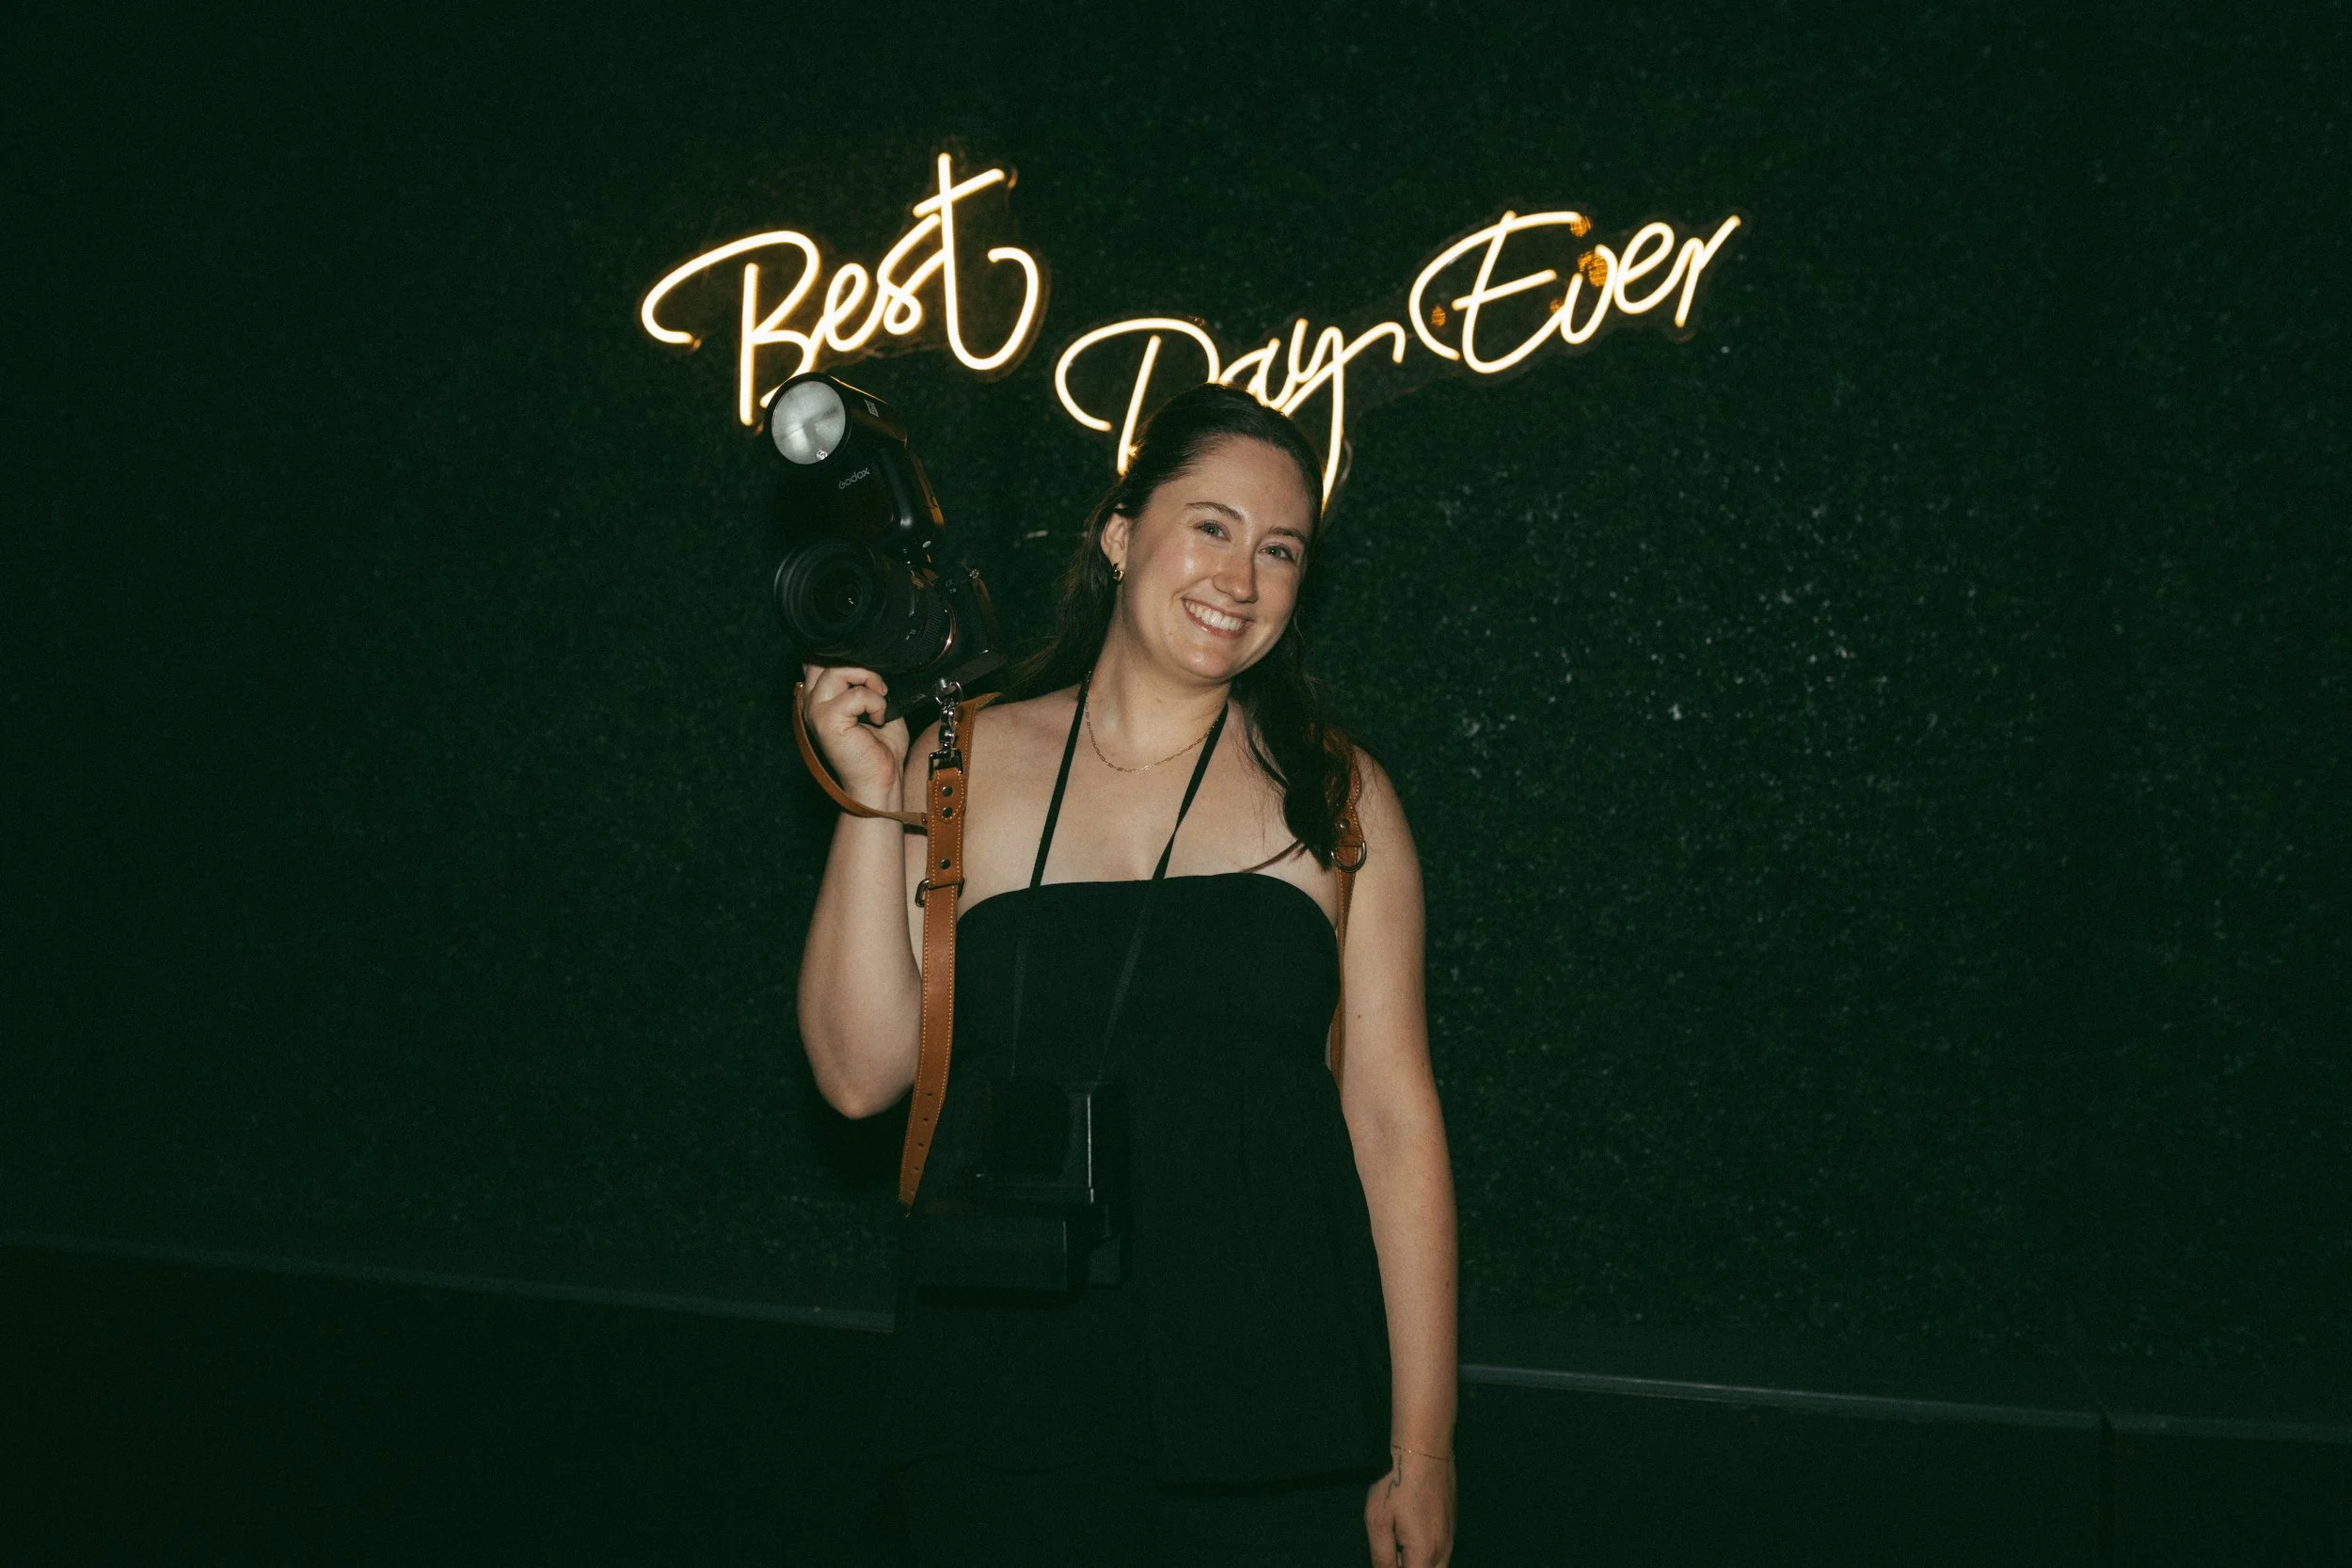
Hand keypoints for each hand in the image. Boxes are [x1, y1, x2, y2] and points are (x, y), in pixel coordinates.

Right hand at [799, 663, 910, 811]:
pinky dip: (876, 702)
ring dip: (868, 680)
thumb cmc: (880, 746)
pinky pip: (855, 695)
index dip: (844, 655)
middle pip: (823, 657)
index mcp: (819, 695)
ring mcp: (815, 711)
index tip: (869, 671)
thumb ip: (864, 679)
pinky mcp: (826, 722)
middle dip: (857, 663)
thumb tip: (871, 657)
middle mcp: (811, 701)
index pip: (816, 656)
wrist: (882, 779)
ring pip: (837, 670)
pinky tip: (879, 718)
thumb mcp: (875, 703)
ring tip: (880, 700)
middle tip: (877, 685)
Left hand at [1365, 1449, 1454, 1567]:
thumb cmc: (1395, 1483)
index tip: (1388, 1557)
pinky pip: (1442, 1549)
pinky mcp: (1452, 1521)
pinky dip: (1427, 1551)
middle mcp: (1444, 1550)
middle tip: (1393, 1554)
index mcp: (1425, 1554)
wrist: (1423, 1447)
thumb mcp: (1378, 1522)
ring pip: (1439, 1565)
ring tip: (1399, 1541)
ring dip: (1419, 1562)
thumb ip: (1382, 1557)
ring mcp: (1451, 1535)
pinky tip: (1410, 1530)